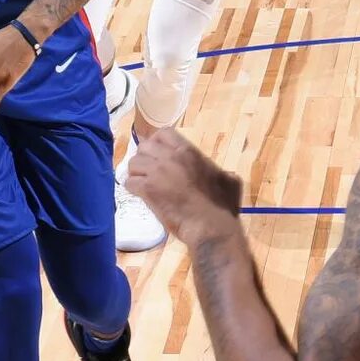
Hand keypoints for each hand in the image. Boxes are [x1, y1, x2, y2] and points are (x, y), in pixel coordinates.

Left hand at [124, 124, 244, 247]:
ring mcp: (158, 172)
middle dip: (144, 158)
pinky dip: (132, 189)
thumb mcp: (230, 181)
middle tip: (148, 172)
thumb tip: (225, 174)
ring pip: (133, 163)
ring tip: (142, 184)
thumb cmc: (223, 207)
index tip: (158, 155)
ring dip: (136, 174)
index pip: (164, 133)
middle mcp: (171, 157)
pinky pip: (129, 183)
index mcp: (189, 151)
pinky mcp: (148, 190)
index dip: (157, 143)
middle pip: (144, 146)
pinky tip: (139, 195)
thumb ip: (222, 173)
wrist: (211, 227)